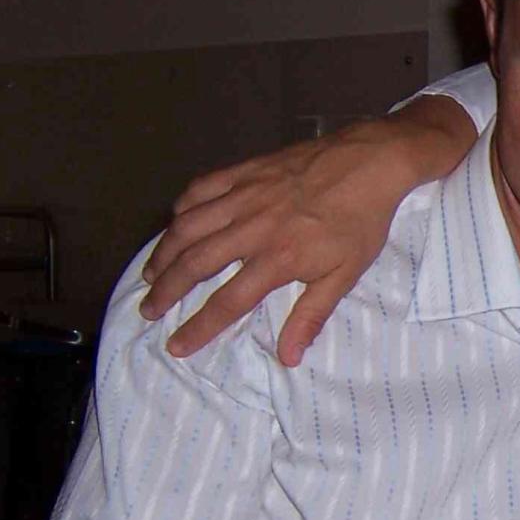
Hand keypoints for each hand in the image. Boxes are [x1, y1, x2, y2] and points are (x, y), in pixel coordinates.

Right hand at [140, 96, 475, 363]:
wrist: (371, 161)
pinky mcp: (245, 170)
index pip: (228, 301)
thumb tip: (288, 357)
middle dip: (166, 291)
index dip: (199, 327)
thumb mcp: (345, 274)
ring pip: (188, 226)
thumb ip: (311, 315)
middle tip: (148, 310)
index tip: (176, 346)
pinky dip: (182, 208)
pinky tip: (175, 224)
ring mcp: (244, 194)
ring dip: (163, 253)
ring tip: (150, 275)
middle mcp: (252, 227)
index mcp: (278, 257)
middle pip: (195, 264)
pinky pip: (201, 188)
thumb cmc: (362, 221)